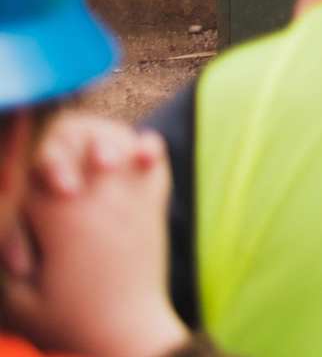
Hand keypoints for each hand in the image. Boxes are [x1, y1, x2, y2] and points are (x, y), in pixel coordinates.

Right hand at [0, 127, 188, 356]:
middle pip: (70, 139)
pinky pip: (157, 162)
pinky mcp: (154, 204)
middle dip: (56, 145)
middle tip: (57, 175)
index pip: (30, 165)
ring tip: (98, 158)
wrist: (126, 334)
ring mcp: (131, 195)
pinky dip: (147, 150)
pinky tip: (141, 152)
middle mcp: (98, 196)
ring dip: (100, 139)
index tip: (13, 165)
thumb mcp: (17, 295)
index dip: (15, 161)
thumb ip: (8, 244)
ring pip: (114, 139)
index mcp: (61, 216)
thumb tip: (6, 200)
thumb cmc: (64, 320)